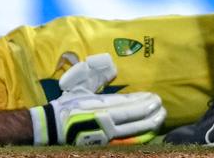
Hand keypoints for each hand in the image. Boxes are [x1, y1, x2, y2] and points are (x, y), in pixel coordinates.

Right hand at [29, 54, 164, 144]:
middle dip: (151, 111)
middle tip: (162, 106)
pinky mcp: (105, 145)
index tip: (155, 97)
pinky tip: (149, 133)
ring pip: (135, 131)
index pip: (129, 103)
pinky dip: (141, 137)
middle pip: (135, 117)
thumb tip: (113, 68)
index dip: (144, 101)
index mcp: (101, 105)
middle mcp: (106, 120)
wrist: (52, 128)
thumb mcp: (80, 86)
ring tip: (160, 117)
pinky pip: (128, 142)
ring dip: (150, 124)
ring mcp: (106, 136)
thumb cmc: (67, 105)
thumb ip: (97, 76)